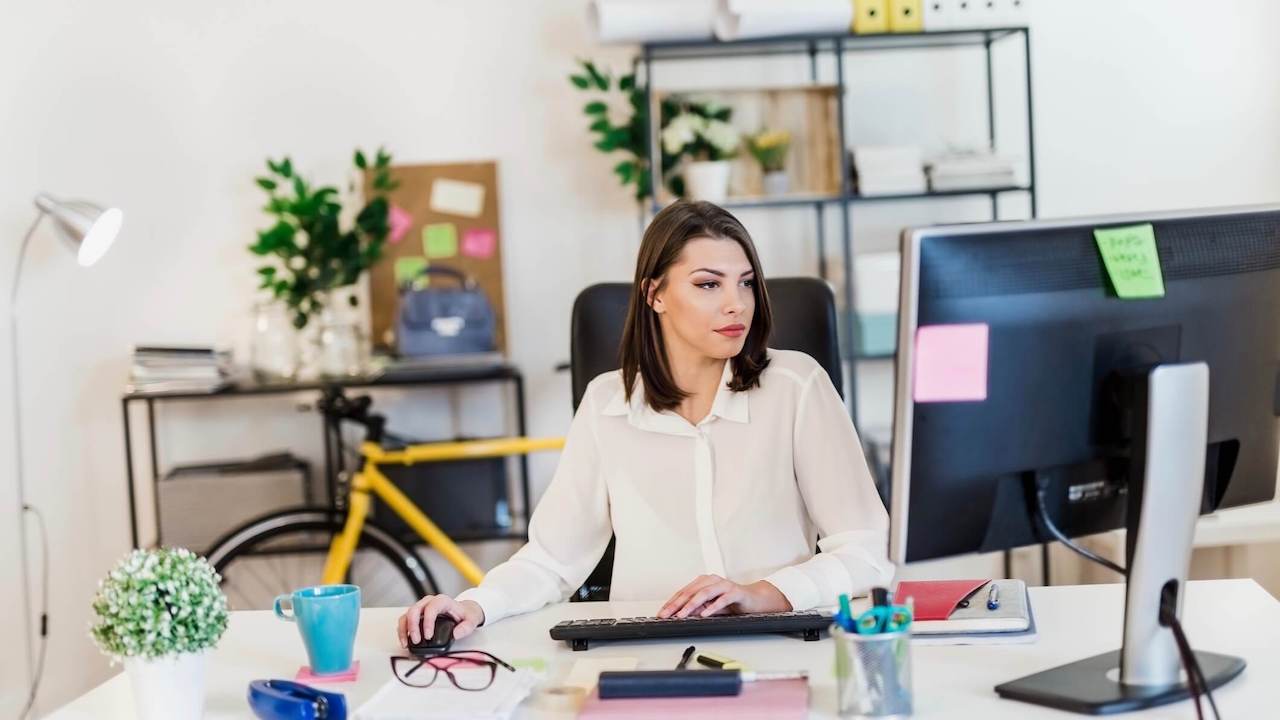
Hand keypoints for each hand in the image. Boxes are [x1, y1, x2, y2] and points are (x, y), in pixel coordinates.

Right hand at [396, 594, 485, 648]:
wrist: (463, 611)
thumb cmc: (465, 614)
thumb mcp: (471, 620)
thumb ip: (466, 627)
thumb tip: (456, 634)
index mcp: (442, 601)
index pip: (431, 609)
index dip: (427, 622)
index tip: (428, 636)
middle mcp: (429, 602)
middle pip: (415, 610)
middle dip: (413, 627)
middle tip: (416, 641)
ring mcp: (421, 607)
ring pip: (407, 615)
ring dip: (404, 629)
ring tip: (407, 643)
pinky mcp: (417, 615)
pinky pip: (405, 620)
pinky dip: (403, 631)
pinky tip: (405, 641)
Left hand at [657, 575, 791, 618]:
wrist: (754, 599)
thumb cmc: (731, 602)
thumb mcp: (710, 607)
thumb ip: (697, 609)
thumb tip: (682, 615)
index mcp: (704, 582)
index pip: (684, 592)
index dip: (671, 602)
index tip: (662, 613)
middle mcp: (712, 580)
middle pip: (691, 591)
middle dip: (677, 604)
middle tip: (667, 614)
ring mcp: (724, 585)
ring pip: (704, 593)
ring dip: (691, 605)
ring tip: (682, 614)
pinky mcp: (735, 592)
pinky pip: (722, 599)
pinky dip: (712, 606)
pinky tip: (705, 614)